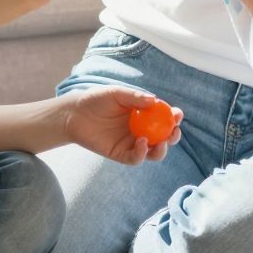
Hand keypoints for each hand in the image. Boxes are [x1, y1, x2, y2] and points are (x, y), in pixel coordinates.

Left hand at [60, 84, 180, 164]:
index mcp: (144, 114)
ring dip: (161, 149)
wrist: (74, 114)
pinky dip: (142, 153)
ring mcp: (132, 143)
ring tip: (160, 142)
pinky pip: (136, 158)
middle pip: (164, 137)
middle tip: (173, 132)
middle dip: (173, 136)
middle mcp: (141, 129)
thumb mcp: (117, 94)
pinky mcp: (121, 154)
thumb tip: (155, 101)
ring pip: (154, 152)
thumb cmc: (96, 99)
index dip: (174, 117)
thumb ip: (135, 97)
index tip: (177, 114)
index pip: (164, 117)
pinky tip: (141, 143)